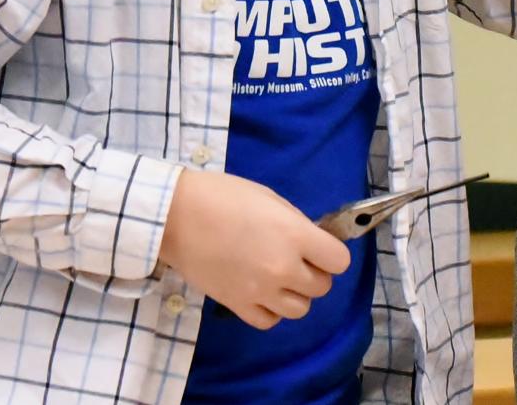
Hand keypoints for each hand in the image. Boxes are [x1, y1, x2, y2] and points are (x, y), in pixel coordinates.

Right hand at [158, 170, 350, 328]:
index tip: (321, 248)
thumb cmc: (224, 197)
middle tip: (297, 260)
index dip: (332, 254)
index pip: (339, 261)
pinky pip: (269, 321)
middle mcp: (283, 267)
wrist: (177, 216)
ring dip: (295, 294)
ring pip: (300, 309)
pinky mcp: (237, 305)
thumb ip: (297, 224)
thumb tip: (314, 241)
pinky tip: (262, 292)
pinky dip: (271, 310)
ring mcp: (260, 290)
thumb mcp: (271, 199)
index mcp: (295, 235)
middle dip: (315, 273)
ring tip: (279, 277)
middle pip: (322, 287)